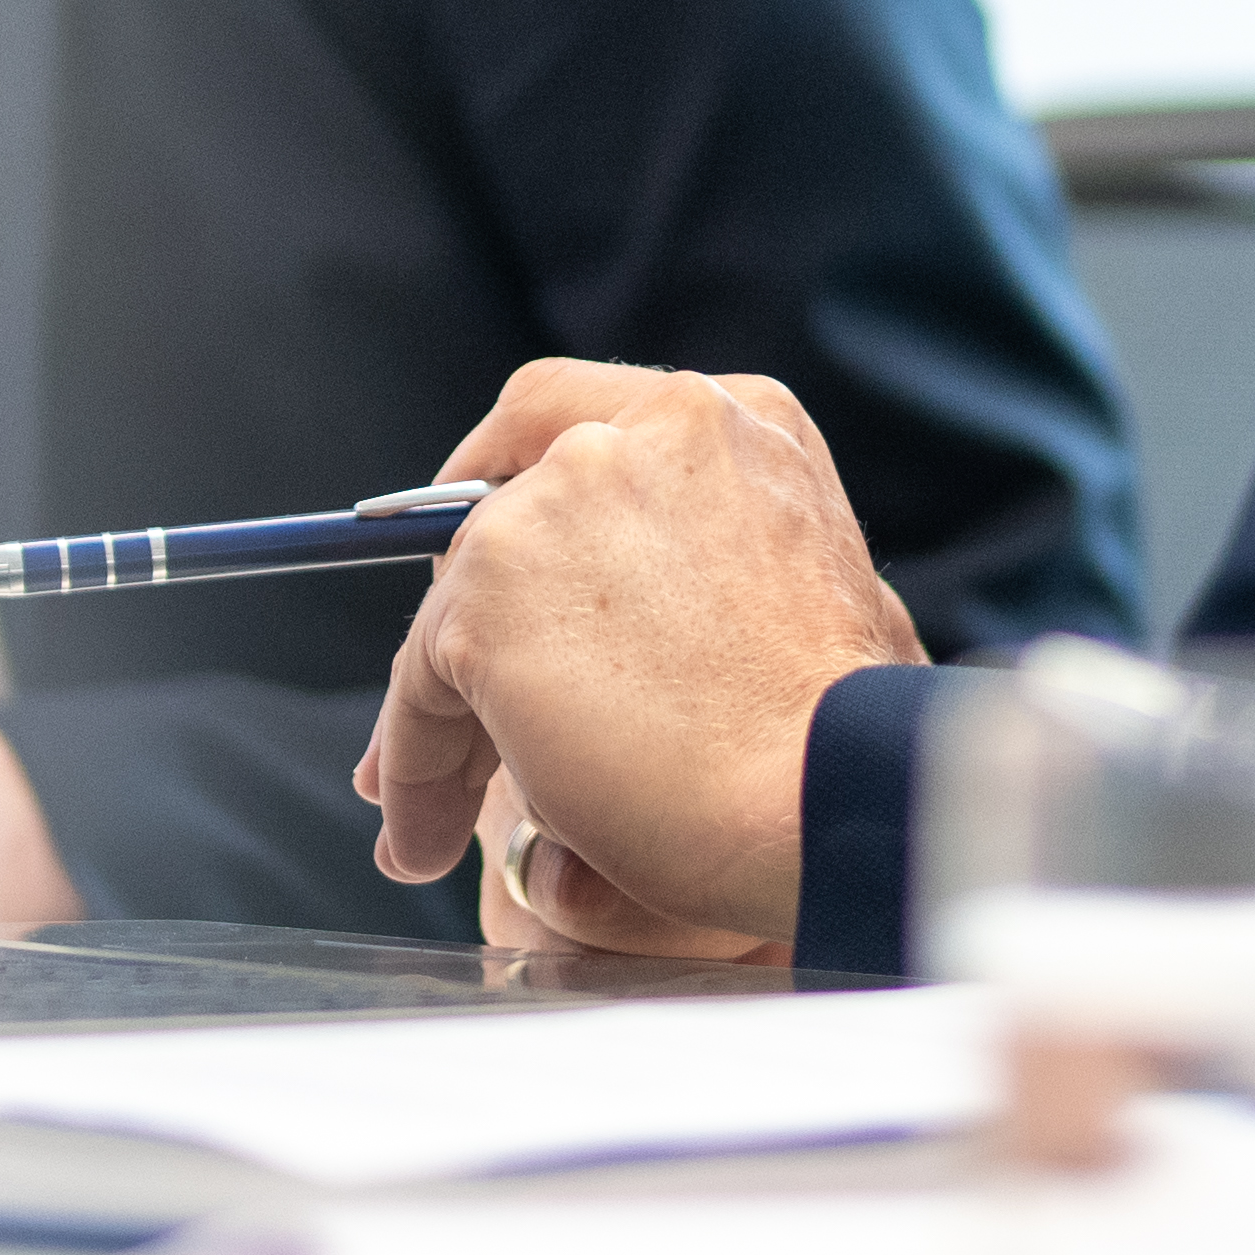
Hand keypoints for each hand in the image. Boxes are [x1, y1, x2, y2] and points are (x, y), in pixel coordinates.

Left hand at [351, 360, 925, 944]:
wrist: (825, 805)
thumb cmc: (842, 741)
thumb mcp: (804, 595)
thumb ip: (715, 561)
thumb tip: (627, 619)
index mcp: (734, 423)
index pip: (575, 417)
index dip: (512, 486)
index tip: (484, 555)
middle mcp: (642, 431)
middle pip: (501, 508)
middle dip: (476, 610)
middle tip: (461, 703)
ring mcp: (558, 505)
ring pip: (459, 605)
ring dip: (445, 710)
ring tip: (441, 807)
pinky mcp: (490, 599)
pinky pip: (419, 688)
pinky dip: (413, 765)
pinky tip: (427, 837)